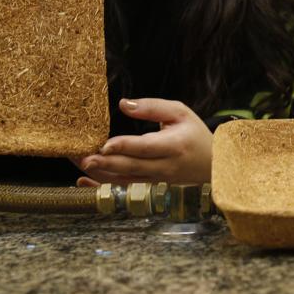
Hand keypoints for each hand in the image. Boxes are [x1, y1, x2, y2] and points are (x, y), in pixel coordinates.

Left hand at [73, 99, 212, 185]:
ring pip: (126, 180)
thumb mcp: (179, 112)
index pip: (147, 147)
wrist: (213, 165)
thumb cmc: (194, 133)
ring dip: (100, 174)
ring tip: (80, 165)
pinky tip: (85, 182)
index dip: (125, 146)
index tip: (105, 145)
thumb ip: (152, 107)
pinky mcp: (151, 188)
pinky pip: (124, 188)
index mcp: (175, 145)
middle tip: (84, 159)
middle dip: (107, 164)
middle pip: (133, 167)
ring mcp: (158, 181)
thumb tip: (124, 105)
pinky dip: (103, 186)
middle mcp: (166, 167)